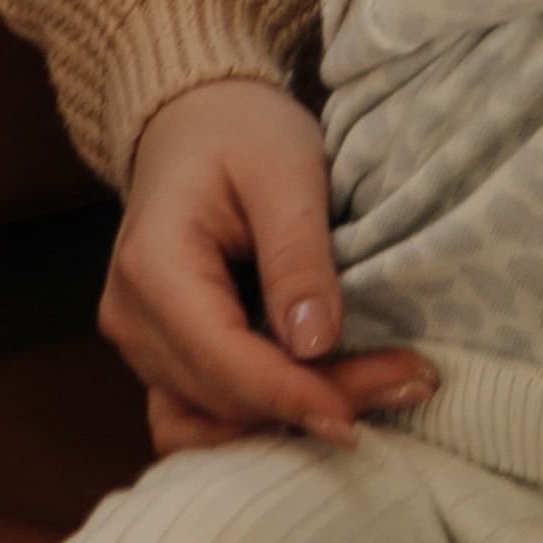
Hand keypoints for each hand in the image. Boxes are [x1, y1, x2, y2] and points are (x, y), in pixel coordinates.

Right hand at [103, 80, 436, 454]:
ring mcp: (141, 343)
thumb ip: (297, 255)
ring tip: (380, 394)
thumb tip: (315, 344)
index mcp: (153, 268)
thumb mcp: (286, 171)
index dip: (294, 395)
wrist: (196, 121)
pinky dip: (259, 420)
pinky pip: (200, 413)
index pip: (224, 359)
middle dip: (315, 401)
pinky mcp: (163, 353)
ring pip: (213, 416)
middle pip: (225, 394)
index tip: (363, 414)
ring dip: (291, 420)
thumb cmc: (242, 132)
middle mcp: (132, 318)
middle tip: (411, 382)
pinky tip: (325, 403)